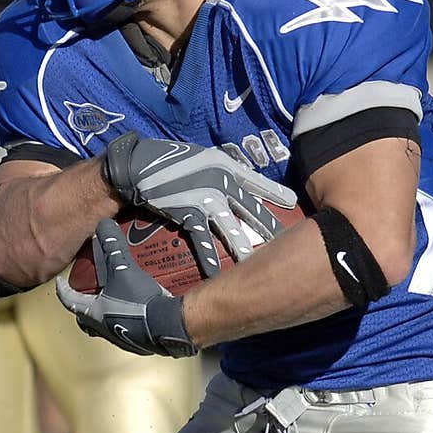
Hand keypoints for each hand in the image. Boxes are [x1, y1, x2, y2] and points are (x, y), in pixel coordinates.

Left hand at [56, 219, 197, 357]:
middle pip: (85, 318)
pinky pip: (126, 328)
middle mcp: (103, 328)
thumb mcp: (123, 269)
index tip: (59, 282)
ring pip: (104, 325)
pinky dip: (127, 317)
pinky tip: (138, 306)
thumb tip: (104, 225)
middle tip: (87, 293)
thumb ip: (113, 246)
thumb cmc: (139, 302)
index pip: (69, 300)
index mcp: (93, 313)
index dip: (63, 289)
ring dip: (105, 312)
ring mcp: (121, 337)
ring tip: (114, 297)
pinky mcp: (138, 341)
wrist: (167, 326)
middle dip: (84, 305)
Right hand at [103, 132, 297, 277]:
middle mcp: (220, 182)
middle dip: (269, 226)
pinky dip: (208, 256)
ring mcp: (204, 198)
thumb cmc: (171, 160)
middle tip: (287, 241)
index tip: (292, 203)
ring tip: (258, 263)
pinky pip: (201, 238)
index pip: (256, 182)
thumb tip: (236, 182)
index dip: (275, 193)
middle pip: (250, 209)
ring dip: (244, 247)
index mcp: (225, 167)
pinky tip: (217, 273)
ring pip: (231, 227)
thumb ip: (222, 171)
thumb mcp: (203, 159)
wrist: (140, 164)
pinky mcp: (186, 211)